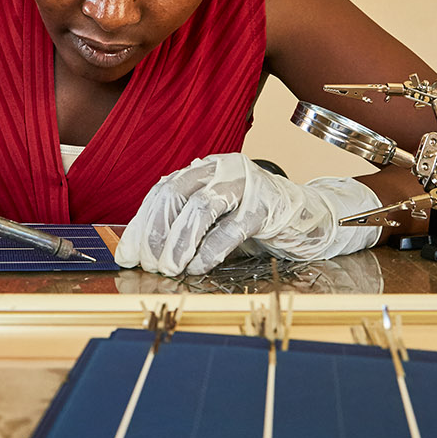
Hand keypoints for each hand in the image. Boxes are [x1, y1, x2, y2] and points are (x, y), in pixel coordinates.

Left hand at [115, 154, 383, 275]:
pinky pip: (231, 229)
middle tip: (150, 264)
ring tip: (170, 268)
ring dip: (180, 242)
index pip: (162, 191)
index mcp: (204, 168)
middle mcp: (222, 169)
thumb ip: (181, 223)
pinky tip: (197, 267)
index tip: (128, 254)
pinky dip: (209, 251)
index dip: (142, 224)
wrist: (308, 217)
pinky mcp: (265, 208)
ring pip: (201, 208)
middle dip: (157, 234)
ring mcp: (246, 185)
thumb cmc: (253, 219)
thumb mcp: (213, 216)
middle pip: (176, 195)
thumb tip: (140, 251)